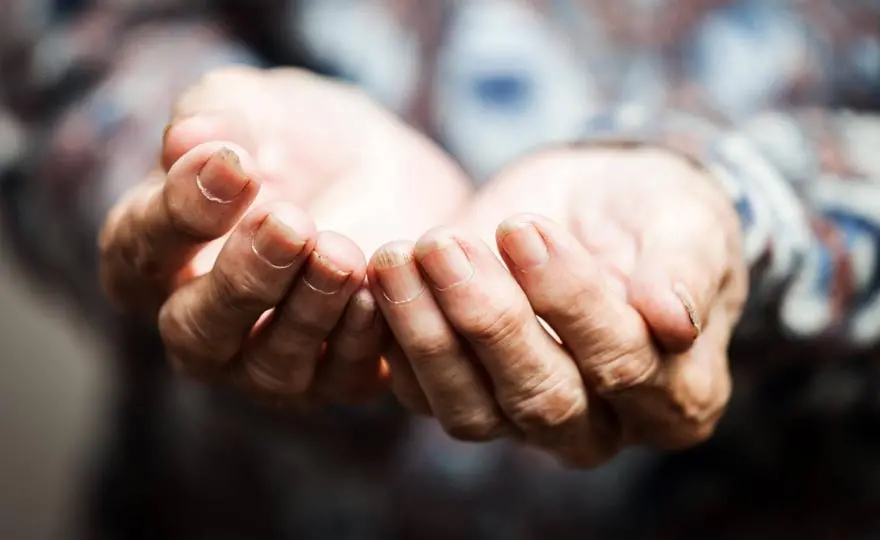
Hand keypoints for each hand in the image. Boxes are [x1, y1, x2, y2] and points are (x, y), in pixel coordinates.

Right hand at [98, 67, 470, 404]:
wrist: (377, 167)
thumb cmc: (291, 137)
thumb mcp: (252, 108)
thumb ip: (215, 118)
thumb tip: (185, 142)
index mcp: (153, 256)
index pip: (141, 250)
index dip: (183, 212)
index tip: (237, 166)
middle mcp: (201, 325)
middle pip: (199, 330)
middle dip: (245, 278)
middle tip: (290, 223)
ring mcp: (266, 361)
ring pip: (272, 365)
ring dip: (307, 311)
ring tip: (339, 253)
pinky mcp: (337, 374)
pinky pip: (341, 377)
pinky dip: (359, 341)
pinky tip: (376, 293)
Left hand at [368, 146, 746, 464]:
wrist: (599, 207)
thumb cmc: (654, 216)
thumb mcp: (687, 222)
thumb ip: (686, 269)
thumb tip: (674, 321)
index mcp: (677, 396)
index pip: (623, 366)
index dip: (570, 301)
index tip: (523, 230)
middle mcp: (602, 425)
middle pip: (542, 399)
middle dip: (488, 319)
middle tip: (444, 244)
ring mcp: (526, 420)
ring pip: (471, 410)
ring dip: (427, 334)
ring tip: (398, 257)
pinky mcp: (468, 396)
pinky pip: (424, 392)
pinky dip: (397, 339)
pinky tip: (383, 280)